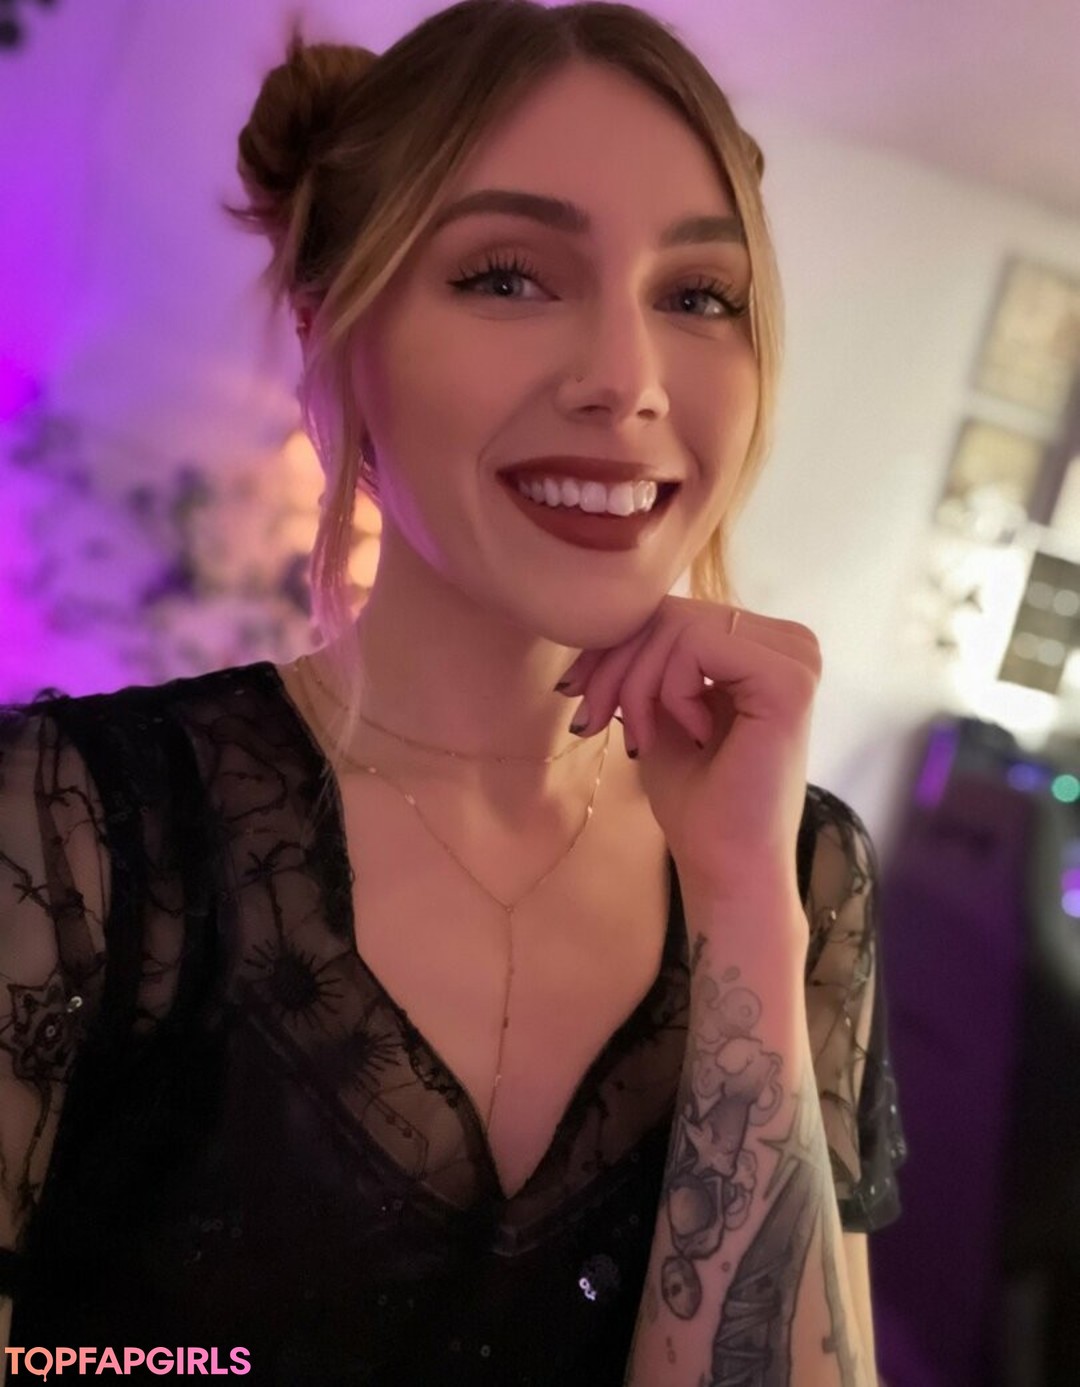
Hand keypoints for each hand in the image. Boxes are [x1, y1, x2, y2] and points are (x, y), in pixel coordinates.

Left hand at [556, 596, 821, 897]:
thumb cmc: (697, 798)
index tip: (577, 694)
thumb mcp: (658, 708)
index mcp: (765, 645)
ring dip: (636, 683)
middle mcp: (790, 643)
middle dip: (614, 665)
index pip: (673, 612)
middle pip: (671, 613)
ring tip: (641, 738)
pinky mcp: (790, 680)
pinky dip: (671, 690)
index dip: (613, 648)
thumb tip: (601, 620)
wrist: (727, 866)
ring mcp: (797, 658)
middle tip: (593, 719)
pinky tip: (691, 734)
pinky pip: (697, 646)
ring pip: (678, 625)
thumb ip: (646, 659)